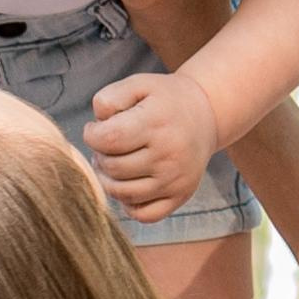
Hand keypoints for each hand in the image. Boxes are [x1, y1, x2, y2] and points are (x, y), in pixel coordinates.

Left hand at [82, 69, 218, 221]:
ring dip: (109, 179)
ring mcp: (176, 179)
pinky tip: (129, 182)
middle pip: (113, 168)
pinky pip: (143, 214)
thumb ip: (110, 98)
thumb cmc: (164, 100)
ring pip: (123, 194)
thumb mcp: (138, 84)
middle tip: (107, 145)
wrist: (206, 114)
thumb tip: (97, 125)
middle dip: (100, 156)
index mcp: (156, 123)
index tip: (95, 129)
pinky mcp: (181, 196)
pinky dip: (129, 203)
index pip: (108, 139)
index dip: (92, 135)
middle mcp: (168, 155)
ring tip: (114, 161)